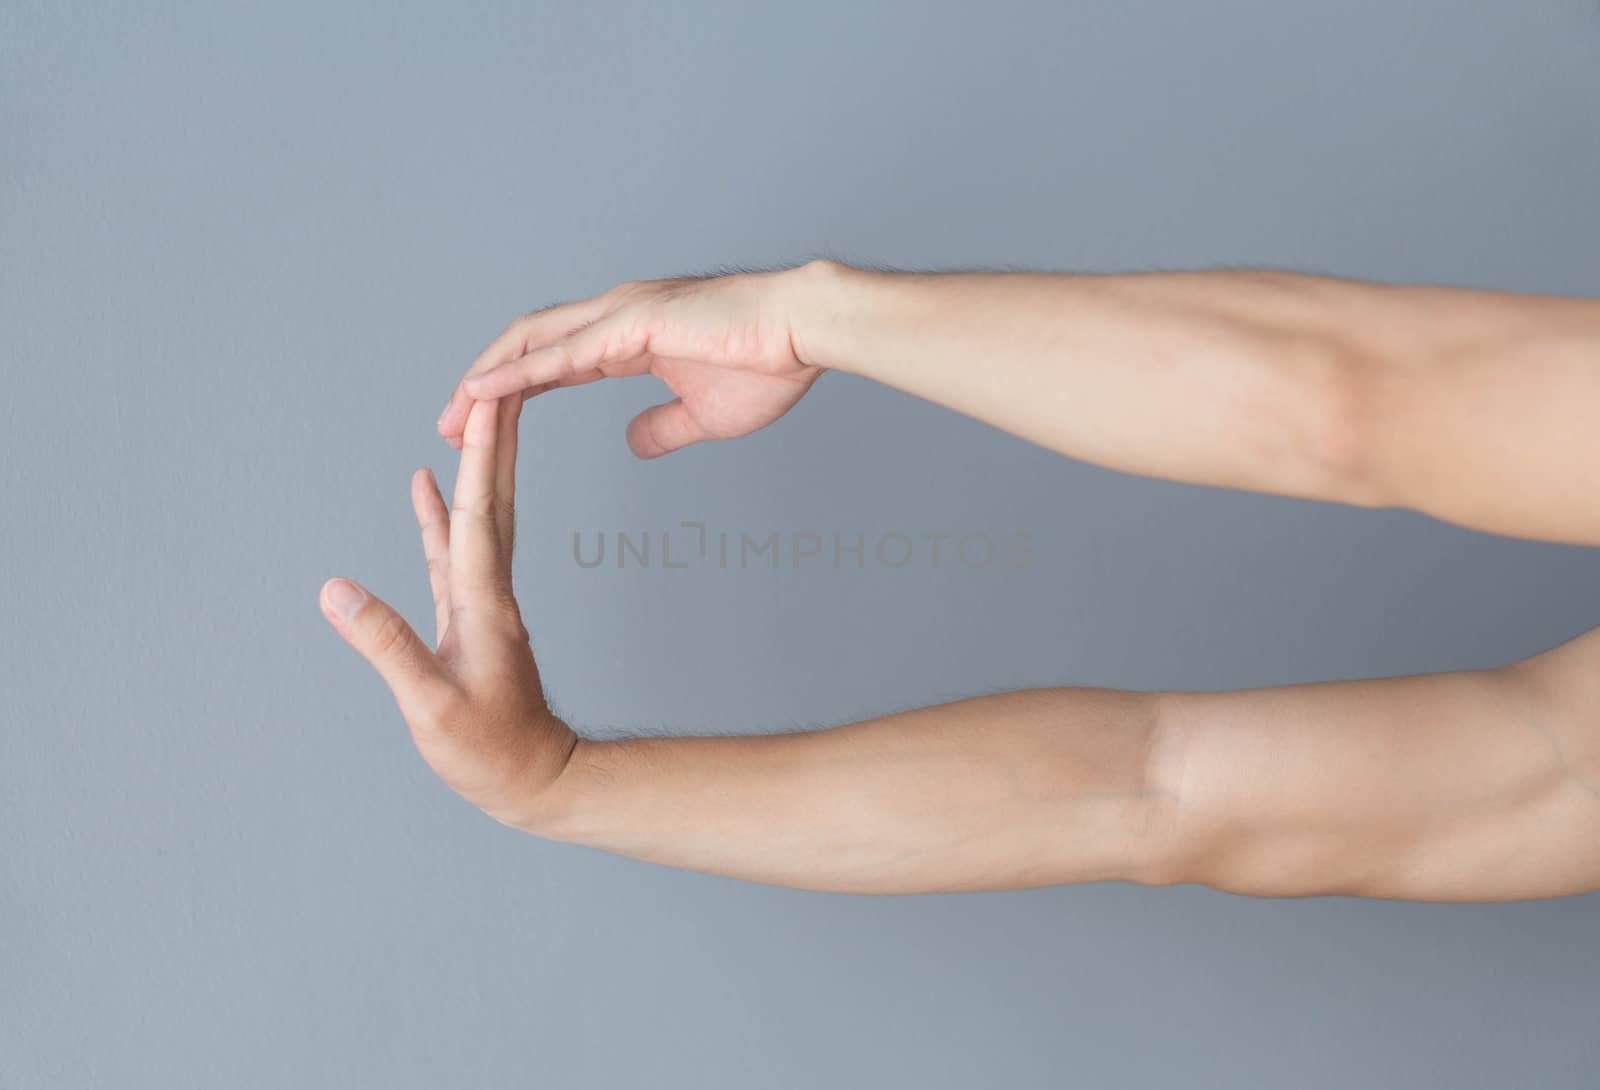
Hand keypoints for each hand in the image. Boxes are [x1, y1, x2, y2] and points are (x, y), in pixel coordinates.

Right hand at [321, 396, 574, 830]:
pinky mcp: (468, 614)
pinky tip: (424, 487)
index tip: (489, 399)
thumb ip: (385, 646)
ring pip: (475, 515)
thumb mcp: (431, 706)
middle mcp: (489, 589)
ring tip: (462, 414)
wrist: (536, 781)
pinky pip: (452, 548)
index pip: (478, 512)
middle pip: (490, 497)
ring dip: (471, 462)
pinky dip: (438, 511)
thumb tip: (335, 589)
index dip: (480, 454)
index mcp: (484, 602)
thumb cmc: (490, 754)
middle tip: (496, 377)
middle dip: (493, 435)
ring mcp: (480, 599)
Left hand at [436, 264, 828, 457]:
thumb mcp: (702, 414)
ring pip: (530, 344)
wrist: (803, 332)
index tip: (478, 424)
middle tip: (446, 424)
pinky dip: (515, 375)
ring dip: (486, 379)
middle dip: (481, 385)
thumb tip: (632, 444)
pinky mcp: (630, 325)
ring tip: (450, 413)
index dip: (512, 391)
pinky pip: (559, 355)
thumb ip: (662, 428)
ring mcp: (618, 315)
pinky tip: (482, 394)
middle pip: (525, 347)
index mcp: (628, 337)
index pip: (551, 362)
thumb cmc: (767, 363)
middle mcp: (613, 317)